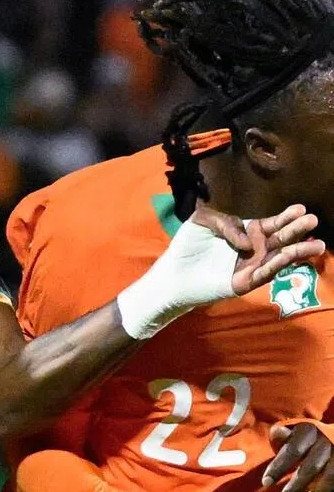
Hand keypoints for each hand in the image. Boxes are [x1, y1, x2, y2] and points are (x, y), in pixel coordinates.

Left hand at [190, 203, 323, 295]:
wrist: (173, 272)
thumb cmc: (188, 246)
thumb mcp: (202, 220)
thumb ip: (224, 221)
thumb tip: (249, 239)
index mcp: (246, 233)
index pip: (270, 224)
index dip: (285, 217)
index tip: (301, 208)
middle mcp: (254, 250)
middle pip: (280, 239)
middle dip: (296, 229)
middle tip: (312, 219)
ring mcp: (252, 266)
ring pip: (279, 258)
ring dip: (298, 251)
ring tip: (318, 244)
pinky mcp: (246, 282)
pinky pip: (265, 273)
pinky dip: (276, 265)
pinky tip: (288, 257)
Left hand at [261, 423, 333, 491]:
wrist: (331, 438)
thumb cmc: (302, 438)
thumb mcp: (291, 433)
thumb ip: (282, 435)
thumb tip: (280, 434)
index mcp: (308, 432)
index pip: (292, 451)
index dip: (278, 467)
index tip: (265, 483)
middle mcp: (326, 442)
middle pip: (310, 467)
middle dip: (296, 487)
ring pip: (330, 479)